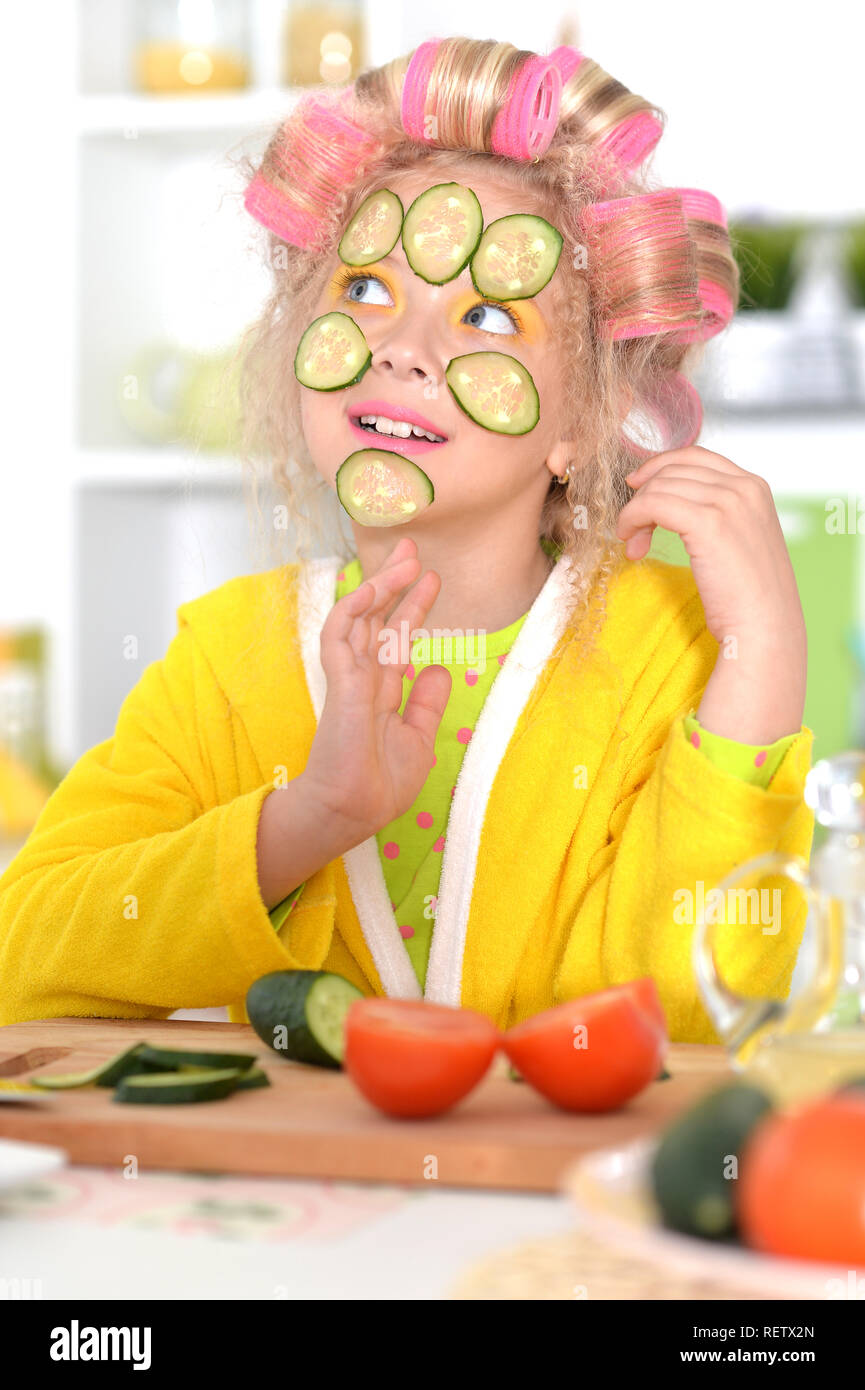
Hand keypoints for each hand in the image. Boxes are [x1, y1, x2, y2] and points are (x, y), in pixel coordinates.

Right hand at [302, 536, 451, 843]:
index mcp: (381, 690)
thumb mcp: (418, 739)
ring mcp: (350, 677)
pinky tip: (374, 587)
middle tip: (411, 547)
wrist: (353, 810)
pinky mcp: (340, 681)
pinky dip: (355, 607)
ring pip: (360, 617)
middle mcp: (364, 678)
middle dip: (394, 581)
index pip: (396, 637)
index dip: (412, 606)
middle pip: (378, 618)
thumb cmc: (379, 784)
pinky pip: (341, 634)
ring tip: (406, 558)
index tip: (431, 578)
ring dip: (381, 585)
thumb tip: (439, 669)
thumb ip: (426, 703)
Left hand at [617, 445, 803, 643]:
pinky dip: (632, 519)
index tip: (637, 488)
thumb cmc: (749, 598)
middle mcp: (744, 487)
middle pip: (673, 470)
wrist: (764, 629)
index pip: (695, 456)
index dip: (658, 468)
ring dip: (635, 513)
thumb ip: (717, 514)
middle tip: (632, 531)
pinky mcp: (709, 523)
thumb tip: (672, 501)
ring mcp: (728, 502)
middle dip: (643, 496)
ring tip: (634, 544)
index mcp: (755, 487)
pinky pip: (652, 504)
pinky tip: (632, 543)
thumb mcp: (739, 541)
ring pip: (659, 486)